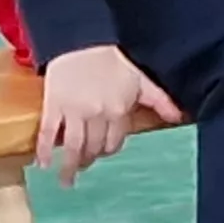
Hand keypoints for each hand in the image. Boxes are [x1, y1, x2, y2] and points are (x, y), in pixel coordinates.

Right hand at [35, 46, 174, 185]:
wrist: (82, 42)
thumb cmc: (114, 61)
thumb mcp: (142, 80)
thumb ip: (160, 101)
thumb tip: (180, 118)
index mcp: (119, 110)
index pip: (114, 141)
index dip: (109, 148)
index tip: (103, 152)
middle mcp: (97, 115)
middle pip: (92, 147)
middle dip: (89, 160)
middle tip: (83, 168)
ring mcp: (73, 111)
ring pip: (72, 145)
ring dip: (69, 166)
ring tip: (66, 180)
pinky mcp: (53, 106)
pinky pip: (48, 132)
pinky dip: (44, 150)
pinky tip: (43, 164)